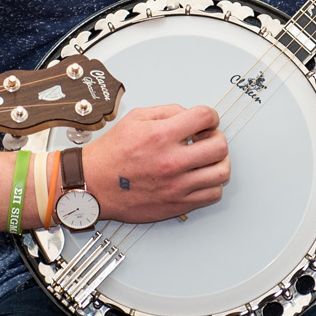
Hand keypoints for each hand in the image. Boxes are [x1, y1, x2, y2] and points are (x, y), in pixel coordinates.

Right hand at [81, 104, 227, 223]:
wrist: (94, 185)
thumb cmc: (111, 155)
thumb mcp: (134, 119)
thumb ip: (166, 111)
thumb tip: (188, 114)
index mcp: (161, 136)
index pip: (205, 117)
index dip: (210, 115)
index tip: (206, 120)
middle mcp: (172, 161)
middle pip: (220, 146)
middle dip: (217, 137)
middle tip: (207, 138)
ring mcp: (177, 185)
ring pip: (221, 172)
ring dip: (219, 161)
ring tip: (207, 159)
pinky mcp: (178, 204)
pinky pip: (212, 194)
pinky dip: (212, 184)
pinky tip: (200, 177)